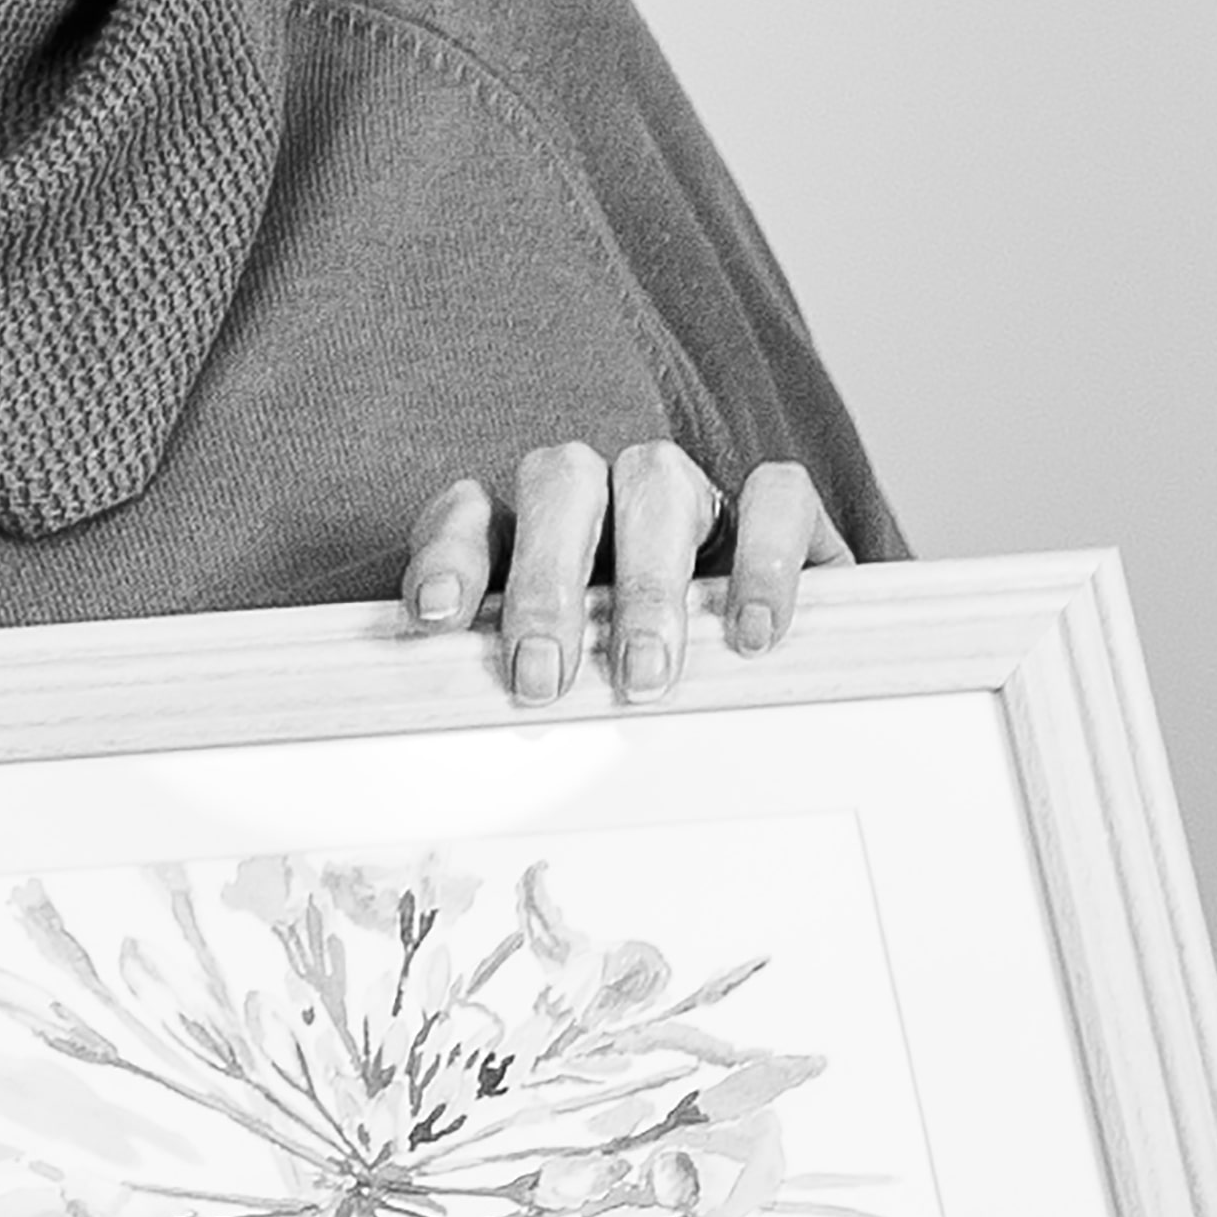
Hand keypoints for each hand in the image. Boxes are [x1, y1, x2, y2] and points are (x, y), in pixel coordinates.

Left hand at [408, 439, 850, 705]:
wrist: (766, 656)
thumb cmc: (637, 671)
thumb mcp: (567, 679)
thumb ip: (524, 679)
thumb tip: (471, 738)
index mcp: (533, 525)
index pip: (473, 512)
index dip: (449, 555)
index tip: (435, 617)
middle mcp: (606, 491)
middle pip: (560, 482)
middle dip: (545, 582)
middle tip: (541, 679)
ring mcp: (690, 491)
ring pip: (656, 478)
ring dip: (644, 582)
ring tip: (643, 675)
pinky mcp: (781, 511)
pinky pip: (775, 496)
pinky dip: (765, 557)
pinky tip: (752, 630)